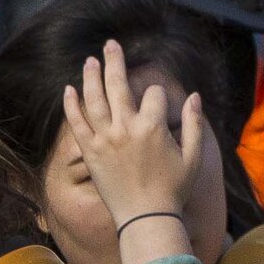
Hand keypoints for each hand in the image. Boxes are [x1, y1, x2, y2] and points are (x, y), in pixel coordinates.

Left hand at [66, 40, 218, 248]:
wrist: (145, 218)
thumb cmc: (173, 190)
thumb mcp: (194, 157)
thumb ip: (194, 124)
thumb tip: (194, 97)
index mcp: (154, 127)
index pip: (154, 94)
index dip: (158, 95)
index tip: (159, 103)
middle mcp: (127, 129)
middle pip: (119, 85)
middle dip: (115, 61)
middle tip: (110, 44)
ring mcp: (105, 140)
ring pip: (94, 100)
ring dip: (91, 77)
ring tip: (89, 61)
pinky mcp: (90, 153)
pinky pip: (77, 124)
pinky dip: (71, 105)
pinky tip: (69, 89)